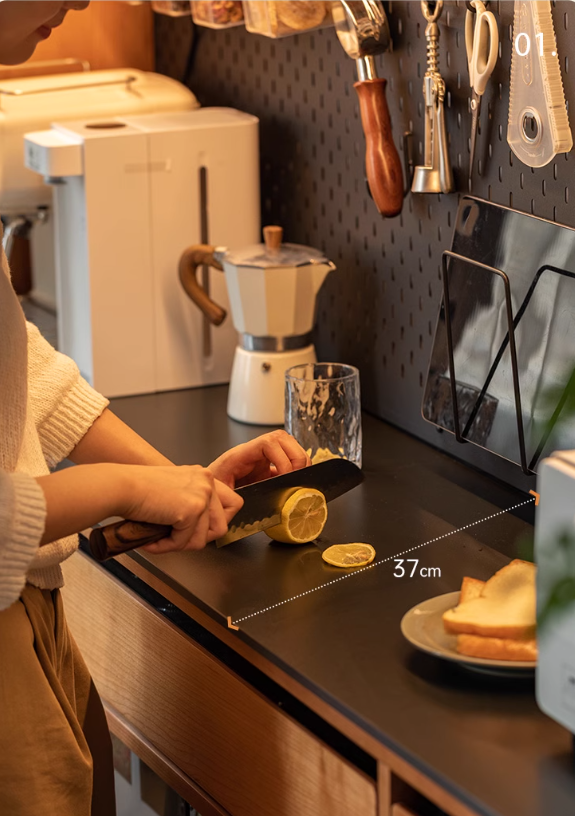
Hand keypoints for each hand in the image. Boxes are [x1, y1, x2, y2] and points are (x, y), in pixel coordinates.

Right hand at [118, 465, 242, 553]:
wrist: (120, 487)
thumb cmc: (136, 489)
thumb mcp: (173, 490)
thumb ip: (190, 502)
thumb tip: (199, 530)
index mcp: (203, 476)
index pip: (233, 504)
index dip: (218, 522)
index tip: (200, 530)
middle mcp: (206, 482)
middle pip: (221, 526)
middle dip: (198, 539)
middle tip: (176, 539)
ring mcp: (201, 496)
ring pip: (202, 539)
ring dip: (180, 545)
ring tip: (161, 539)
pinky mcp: (191, 511)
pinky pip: (184, 542)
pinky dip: (166, 547)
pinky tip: (152, 541)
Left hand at [208, 430, 310, 488]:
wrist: (204, 490)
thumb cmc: (209, 491)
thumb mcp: (220, 495)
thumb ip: (235, 498)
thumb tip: (254, 503)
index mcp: (240, 456)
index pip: (268, 443)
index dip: (283, 458)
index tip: (286, 475)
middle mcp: (253, 452)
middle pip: (283, 439)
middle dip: (297, 456)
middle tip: (299, 476)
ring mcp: (260, 457)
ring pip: (288, 445)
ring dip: (300, 459)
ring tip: (300, 478)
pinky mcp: (266, 466)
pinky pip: (286, 459)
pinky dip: (296, 468)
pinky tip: (296, 482)